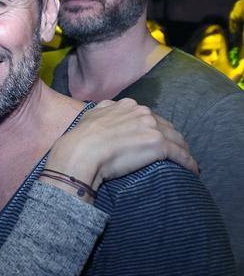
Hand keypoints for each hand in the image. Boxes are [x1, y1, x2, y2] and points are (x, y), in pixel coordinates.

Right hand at [44, 98, 196, 190]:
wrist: (81, 152)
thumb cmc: (81, 138)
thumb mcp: (91, 115)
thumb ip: (103, 111)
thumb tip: (105, 109)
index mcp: (127, 105)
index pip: (149, 116)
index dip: (154, 128)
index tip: (156, 138)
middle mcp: (142, 112)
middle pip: (166, 126)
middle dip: (172, 138)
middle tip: (175, 151)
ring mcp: (152, 128)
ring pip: (176, 139)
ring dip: (183, 150)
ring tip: (187, 161)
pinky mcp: (159, 145)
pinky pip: (180, 155)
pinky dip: (188, 162)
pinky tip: (192, 170)